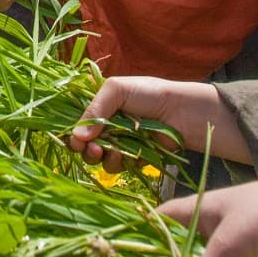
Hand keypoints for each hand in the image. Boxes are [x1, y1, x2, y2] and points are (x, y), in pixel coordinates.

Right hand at [69, 77, 248, 167]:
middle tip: (93, 149)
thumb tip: (76, 137)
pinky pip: (120, 167)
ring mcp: (122, 143)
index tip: (75, 141)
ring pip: (102, 159)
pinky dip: (119, 163)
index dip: (74, 134)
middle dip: (86, 150)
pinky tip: (125, 156)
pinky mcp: (135, 158)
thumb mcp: (117, 90)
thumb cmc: (150, 94)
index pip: (80, 124)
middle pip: (87, 145)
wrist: (182, 111)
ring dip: (102, 158)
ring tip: (111, 152)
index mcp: (103, 108)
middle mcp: (110, 126)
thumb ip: (95, 110)